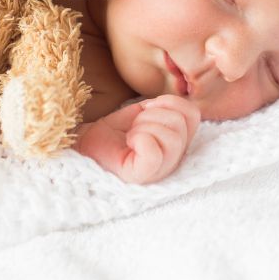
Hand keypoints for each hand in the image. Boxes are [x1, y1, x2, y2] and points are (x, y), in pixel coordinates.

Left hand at [73, 94, 200, 183]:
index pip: (193, 115)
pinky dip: (140, 138)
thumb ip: (162, 107)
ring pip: (172, 138)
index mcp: (177, 143)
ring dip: (144, 126)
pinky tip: (130, 142)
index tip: (147, 110)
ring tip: (131, 135)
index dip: (170, 103)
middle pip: (180, 124)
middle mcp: (173, 159)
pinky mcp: (142, 176)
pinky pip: (154, 152)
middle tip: (135, 126)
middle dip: (152, 115)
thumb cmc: (112, 132)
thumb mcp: (141, 113)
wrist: (85, 144)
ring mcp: (160, 170)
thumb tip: (168, 103)